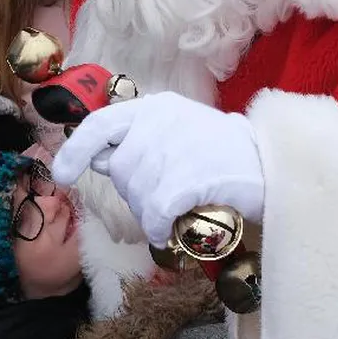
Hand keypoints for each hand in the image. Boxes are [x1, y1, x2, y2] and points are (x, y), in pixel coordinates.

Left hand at [52, 92, 264, 246]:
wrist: (277, 165)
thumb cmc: (223, 154)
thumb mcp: (175, 133)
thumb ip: (136, 142)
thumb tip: (95, 160)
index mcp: (154, 107)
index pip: (100, 124)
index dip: (75, 150)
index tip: (60, 174)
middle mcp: (160, 121)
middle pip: (118, 169)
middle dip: (132, 192)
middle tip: (162, 197)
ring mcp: (175, 147)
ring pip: (135, 192)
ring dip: (148, 211)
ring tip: (176, 207)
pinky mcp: (189, 177)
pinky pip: (154, 210)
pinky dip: (157, 226)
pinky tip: (167, 231)